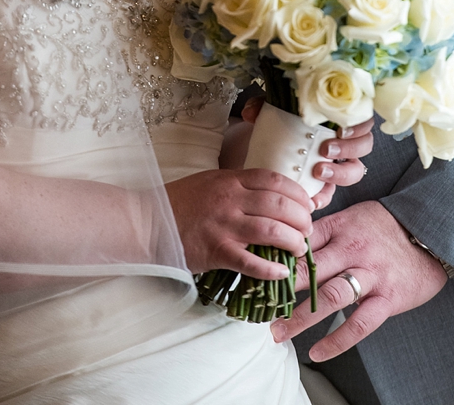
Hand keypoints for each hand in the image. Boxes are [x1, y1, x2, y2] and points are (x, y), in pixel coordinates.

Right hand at [165, 169, 314, 276]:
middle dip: (301, 218)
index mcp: (231, 181)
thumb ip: (240, 185)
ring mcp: (223, 227)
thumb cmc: (179, 202)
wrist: (146, 222)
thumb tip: (273, 195)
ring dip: (293, 241)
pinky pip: (250, 262)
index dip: (298, 193)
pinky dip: (270, 269)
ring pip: (271, 231)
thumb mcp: (212, 181)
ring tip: (300, 249)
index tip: (308, 204)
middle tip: (308, 229)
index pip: (275, 180)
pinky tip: (281, 272)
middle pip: (279, 206)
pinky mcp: (215, 252)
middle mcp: (230, 200)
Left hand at [240, 98, 374, 209]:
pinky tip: (312, 200)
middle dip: (350, 148)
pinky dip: (323, 197)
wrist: (263, 154)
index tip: (340, 129)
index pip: (362, 120)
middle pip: (365, 145)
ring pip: (355, 170)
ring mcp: (337, 166)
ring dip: (340, 172)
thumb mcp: (273, 113)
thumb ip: (263, 106)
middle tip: (326, 149)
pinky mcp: (324, 187)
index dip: (358, 126)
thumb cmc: (278, 129)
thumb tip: (251, 111)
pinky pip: (331, 194)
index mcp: (339, 121)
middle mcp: (344, 143)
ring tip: (318, 171)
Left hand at [270, 201, 448, 359]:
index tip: (254, 274)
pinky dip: (337, 340)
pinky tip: (317, 352)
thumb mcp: (355, 216)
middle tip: (257, 307)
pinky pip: (360, 323)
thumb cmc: (387, 228)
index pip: (302, 242)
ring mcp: (371, 275)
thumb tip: (285, 238)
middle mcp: (354, 250)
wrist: (433, 237)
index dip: (277, 259)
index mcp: (342, 227)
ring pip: (330, 297)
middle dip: (280, 290)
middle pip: (310, 270)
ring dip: (300, 317)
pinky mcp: (387, 298)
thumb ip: (323, 228)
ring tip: (277, 332)